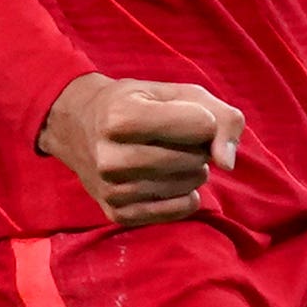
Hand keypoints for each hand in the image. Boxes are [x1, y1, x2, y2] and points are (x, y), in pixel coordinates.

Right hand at [38, 71, 239, 224]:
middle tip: (174, 138)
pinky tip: (169, 180)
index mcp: (121, 118)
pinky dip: (185, 194)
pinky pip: (180, 209)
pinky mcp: (118, 214)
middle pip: (196, 158)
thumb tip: (228, 164)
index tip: (182, 114)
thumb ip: (221, 116)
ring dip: (192, 170)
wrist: (78, 126)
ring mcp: (112, 190)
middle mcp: (111, 158)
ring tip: (168, 156)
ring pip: (190, 185)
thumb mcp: (178, 92)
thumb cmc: (137, 103)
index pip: (202, 125)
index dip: (203, 118)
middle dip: (198, 146)